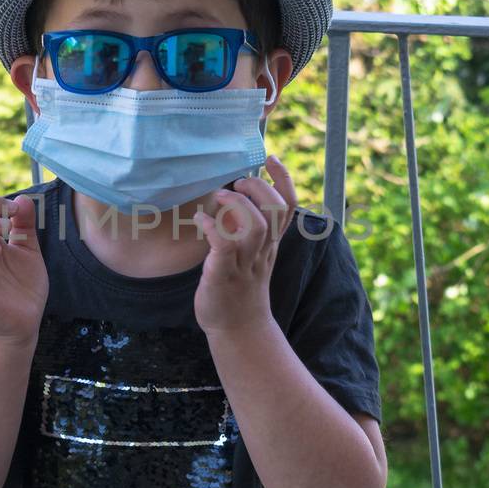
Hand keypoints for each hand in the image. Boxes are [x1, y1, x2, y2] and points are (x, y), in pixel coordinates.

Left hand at [193, 154, 296, 338]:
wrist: (237, 329)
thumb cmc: (239, 286)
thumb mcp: (252, 254)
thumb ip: (250, 228)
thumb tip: (237, 198)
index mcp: (270, 243)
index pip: (288, 206)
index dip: (284, 179)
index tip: (271, 159)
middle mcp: (262, 250)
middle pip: (275, 211)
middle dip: (259, 188)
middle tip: (238, 182)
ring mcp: (244, 263)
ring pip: (256, 227)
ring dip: (237, 205)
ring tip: (220, 196)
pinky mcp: (223, 275)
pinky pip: (223, 246)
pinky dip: (212, 228)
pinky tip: (200, 219)